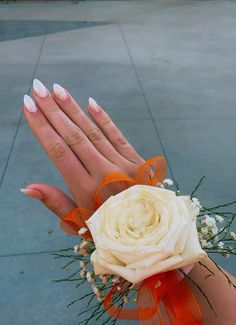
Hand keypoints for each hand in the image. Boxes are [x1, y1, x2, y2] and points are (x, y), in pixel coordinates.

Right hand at [22, 80, 142, 229]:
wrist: (153, 233)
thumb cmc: (111, 231)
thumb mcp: (80, 225)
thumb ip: (56, 204)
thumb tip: (27, 188)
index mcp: (87, 191)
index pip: (59, 152)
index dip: (42, 127)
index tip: (27, 107)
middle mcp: (105, 174)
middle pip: (73, 136)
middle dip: (53, 110)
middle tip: (37, 88)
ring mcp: (124, 165)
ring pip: (93, 131)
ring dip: (73, 109)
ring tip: (56, 89)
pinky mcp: (138, 161)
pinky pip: (117, 135)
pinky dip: (103, 119)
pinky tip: (90, 102)